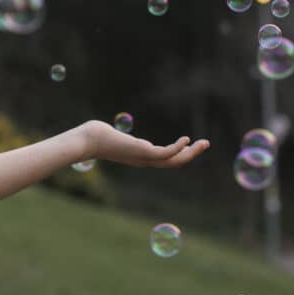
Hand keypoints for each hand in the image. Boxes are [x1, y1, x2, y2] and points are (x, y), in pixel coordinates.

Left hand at [76, 120, 209, 167]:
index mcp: (140, 157)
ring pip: (174, 161)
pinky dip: (177, 148)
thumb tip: (109, 131)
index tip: (189, 145)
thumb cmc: (96, 137)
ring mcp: (144, 158)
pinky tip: (186, 140)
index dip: (179, 154)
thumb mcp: (111, 136)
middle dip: (191, 154)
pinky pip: (165, 153)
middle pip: (174, 163)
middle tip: (205, 144)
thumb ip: (115, 137)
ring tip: (204, 143)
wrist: (88, 141)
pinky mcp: (142, 152)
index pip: (165, 159)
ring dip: (191, 153)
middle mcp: (144, 160)